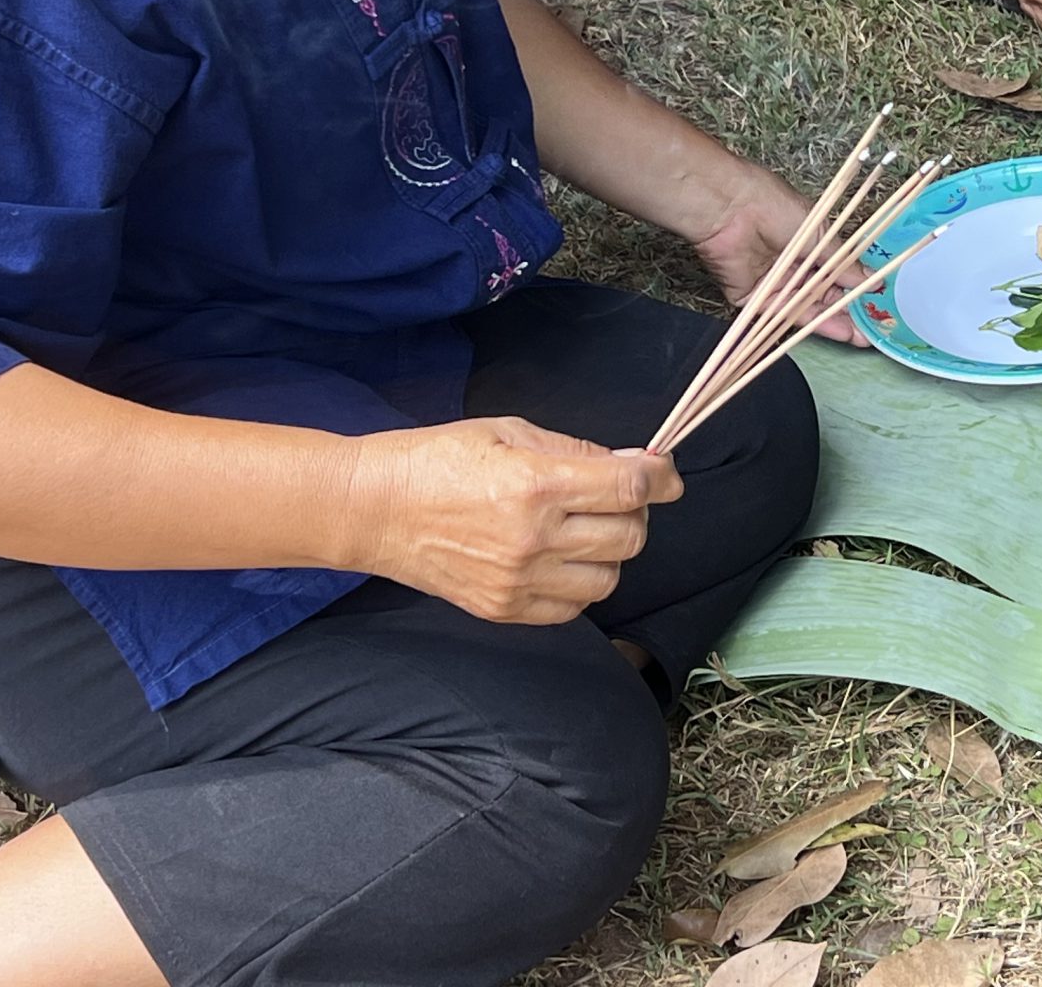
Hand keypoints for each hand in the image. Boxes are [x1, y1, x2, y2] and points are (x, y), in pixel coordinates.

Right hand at [347, 415, 681, 623]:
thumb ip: (577, 451)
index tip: (666, 475)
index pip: (628, 488)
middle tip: (613, 496)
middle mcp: (532, 538)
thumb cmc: (438, 459)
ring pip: (608, 578)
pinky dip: (579, 584)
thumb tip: (635, 465)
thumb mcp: (510, 432)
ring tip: (581, 529)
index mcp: (536, 484)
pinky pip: (573, 608)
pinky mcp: (504, 609)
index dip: (660, 478)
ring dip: (608, 551)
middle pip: (630, 536)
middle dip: (634, 511)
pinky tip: (558, 559)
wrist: (375, 509)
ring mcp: (518, 581)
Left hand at [690, 165, 856, 341]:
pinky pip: (784, 315)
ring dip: (832, 321)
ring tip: (860, 336)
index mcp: (806, 243)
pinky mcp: (754, 300)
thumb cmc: (773, 206)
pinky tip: (837, 331)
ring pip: (806, 308)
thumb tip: (868, 277)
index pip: (833, 271)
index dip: (853, 286)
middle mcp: (790, 265)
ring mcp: (773, 283)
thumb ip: (842, 261)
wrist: (731, 209)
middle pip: (820, 294)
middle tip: (870, 328)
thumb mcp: (819, 233)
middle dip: (846, 310)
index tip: (874, 301)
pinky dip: (810, 323)